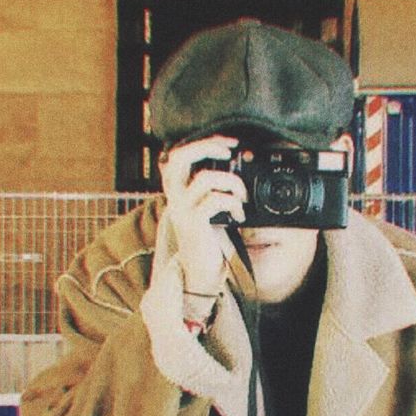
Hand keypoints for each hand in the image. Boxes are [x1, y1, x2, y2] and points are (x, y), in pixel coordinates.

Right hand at [159, 135, 246, 293]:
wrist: (200, 273)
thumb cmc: (208, 240)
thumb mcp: (207, 208)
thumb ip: (212, 189)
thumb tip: (236, 166)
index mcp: (177, 191)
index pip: (178, 155)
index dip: (202, 143)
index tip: (228, 143)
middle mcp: (175, 198)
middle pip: (180, 158)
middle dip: (207, 147)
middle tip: (229, 152)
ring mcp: (182, 210)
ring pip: (204, 178)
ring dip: (232, 182)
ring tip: (241, 196)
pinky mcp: (193, 224)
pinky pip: (215, 201)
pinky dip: (233, 203)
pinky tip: (239, 215)